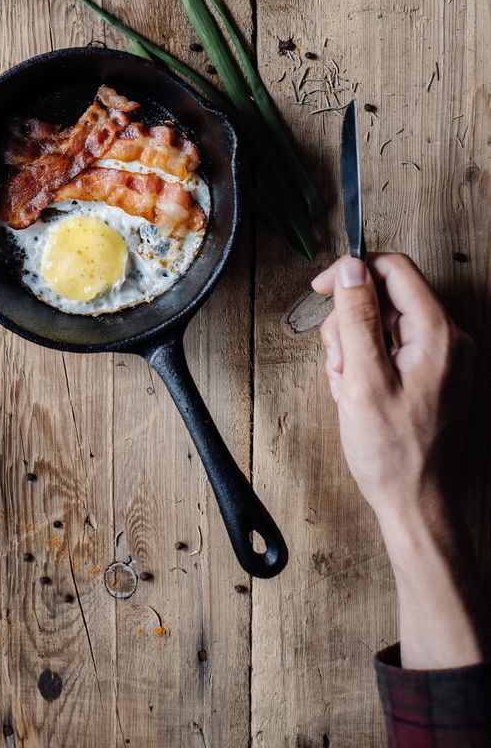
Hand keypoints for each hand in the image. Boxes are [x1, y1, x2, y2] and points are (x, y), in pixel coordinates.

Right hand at [311, 253, 471, 524]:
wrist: (417, 503)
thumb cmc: (393, 453)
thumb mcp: (362, 379)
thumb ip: (357, 317)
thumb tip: (351, 268)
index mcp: (438, 334)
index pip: (394, 269)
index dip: (352, 272)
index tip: (322, 289)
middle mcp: (450, 340)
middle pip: (387, 296)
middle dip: (350, 321)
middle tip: (337, 360)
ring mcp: (446, 359)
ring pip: (386, 322)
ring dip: (355, 345)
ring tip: (347, 384)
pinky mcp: (437, 375)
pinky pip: (396, 347)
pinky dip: (370, 362)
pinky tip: (358, 392)